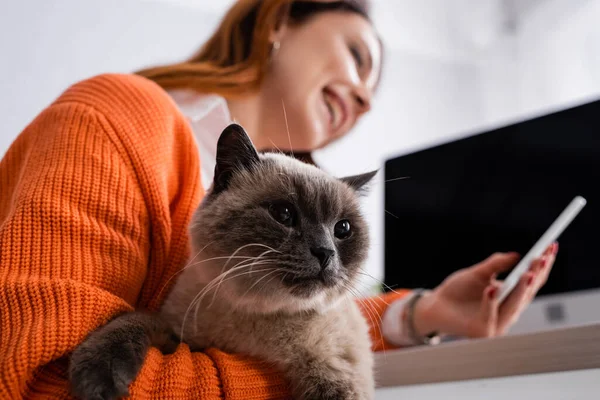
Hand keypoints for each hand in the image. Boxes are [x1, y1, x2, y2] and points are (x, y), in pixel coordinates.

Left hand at [413, 243, 558, 337]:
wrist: (435, 306)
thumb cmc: (458, 290)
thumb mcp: (477, 273)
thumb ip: (495, 265)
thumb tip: (517, 255)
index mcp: (512, 298)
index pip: (532, 281)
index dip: (543, 265)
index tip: (551, 247)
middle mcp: (509, 312)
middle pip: (528, 294)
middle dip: (537, 275)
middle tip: (542, 258)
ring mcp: (498, 324)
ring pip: (513, 306)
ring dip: (521, 289)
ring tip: (527, 272)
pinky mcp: (482, 331)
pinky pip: (489, 315)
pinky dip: (490, 301)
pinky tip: (492, 288)